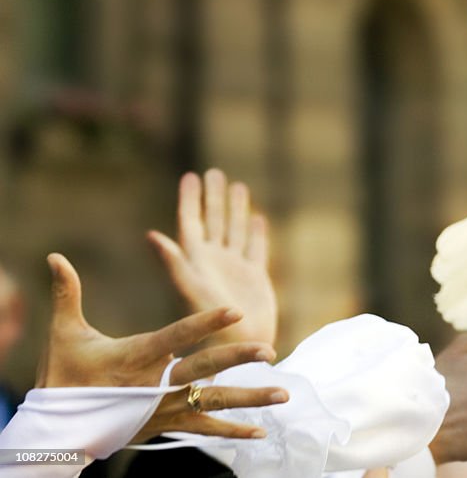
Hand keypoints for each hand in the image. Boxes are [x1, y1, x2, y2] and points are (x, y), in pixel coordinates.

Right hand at [38, 253, 287, 440]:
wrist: (59, 429)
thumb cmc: (64, 377)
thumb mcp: (65, 334)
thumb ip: (66, 294)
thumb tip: (54, 257)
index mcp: (137, 356)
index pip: (177, 333)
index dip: (205, 321)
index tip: (234, 308)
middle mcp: (157, 382)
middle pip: (204, 367)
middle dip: (237, 358)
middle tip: (269, 350)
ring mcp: (165, 407)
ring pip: (215, 401)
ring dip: (251, 398)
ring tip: (283, 393)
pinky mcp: (168, 424)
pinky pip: (206, 429)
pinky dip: (233, 431)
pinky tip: (260, 432)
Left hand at [147, 170, 276, 345]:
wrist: (240, 350)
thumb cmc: (211, 326)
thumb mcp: (189, 292)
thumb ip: (175, 264)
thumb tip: (152, 235)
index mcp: (196, 260)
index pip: (191, 222)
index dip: (190, 199)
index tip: (191, 176)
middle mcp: (214, 261)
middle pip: (213, 221)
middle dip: (213, 197)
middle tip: (214, 173)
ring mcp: (235, 268)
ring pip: (235, 230)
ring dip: (235, 208)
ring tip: (238, 186)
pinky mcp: (255, 277)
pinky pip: (255, 248)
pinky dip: (256, 232)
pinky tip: (257, 218)